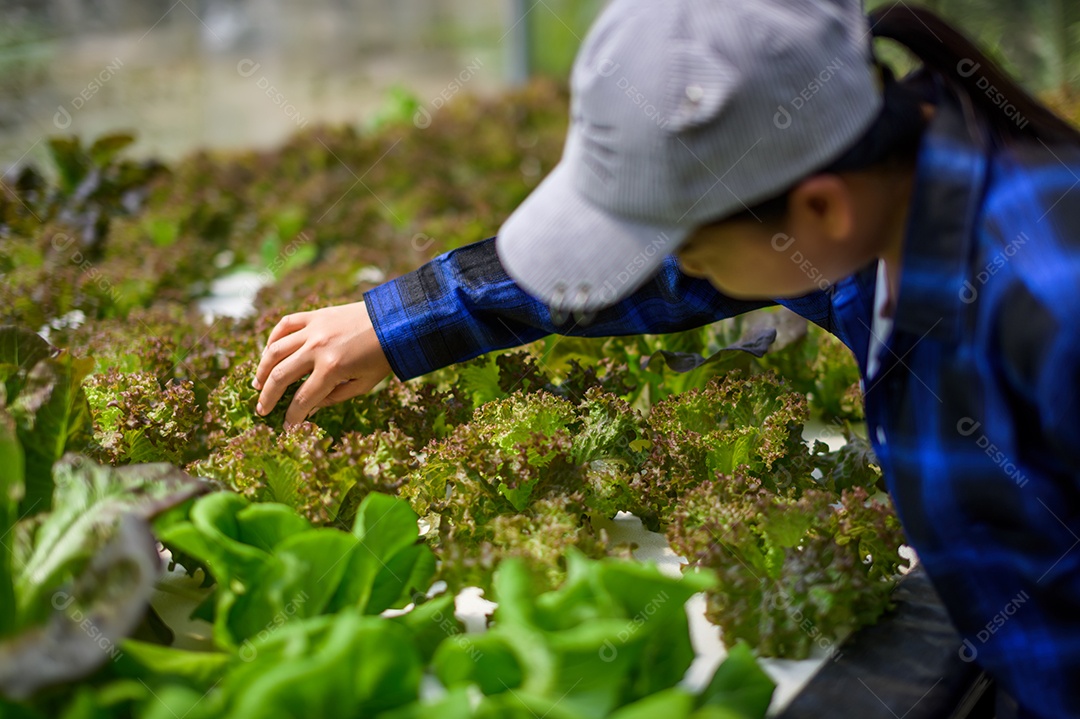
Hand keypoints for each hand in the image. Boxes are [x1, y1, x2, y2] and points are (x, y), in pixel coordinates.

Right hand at [254, 301, 392, 428]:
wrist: (396, 321)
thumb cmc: (383, 356)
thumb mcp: (364, 385)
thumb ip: (334, 397)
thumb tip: (309, 407)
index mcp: (332, 369)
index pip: (302, 399)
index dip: (292, 417)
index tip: (286, 427)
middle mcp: (318, 348)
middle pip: (281, 376)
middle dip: (268, 397)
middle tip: (261, 410)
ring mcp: (314, 329)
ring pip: (275, 350)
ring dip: (262, 370)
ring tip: (257, 384)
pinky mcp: (315, 315)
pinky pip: (285, 325)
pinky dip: (273, 339)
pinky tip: (269, 353)